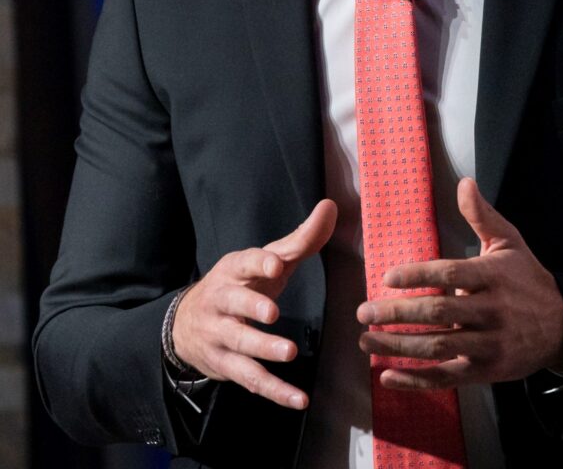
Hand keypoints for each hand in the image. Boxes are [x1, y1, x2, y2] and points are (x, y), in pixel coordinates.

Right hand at [172, 199, 336, 407]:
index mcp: (234, 270)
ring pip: (240, 345)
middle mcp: (222, 301)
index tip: (276, 263)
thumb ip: (301, 239)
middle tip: (273, 312)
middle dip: (252, 306)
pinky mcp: (226, 366)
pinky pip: (251, 380)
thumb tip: (330, 207)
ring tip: (290, 352)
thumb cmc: (241, 284)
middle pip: (234, 303)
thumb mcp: (266, 260)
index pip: (244, 262)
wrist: (187, 325)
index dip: (259, 262)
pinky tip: (299, 400)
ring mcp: (221, 336)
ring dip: (263, 350)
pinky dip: (275, 392)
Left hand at [356, 177, 562, 388]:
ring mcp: (488, 345)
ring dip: (398, 346)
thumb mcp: (509, 241)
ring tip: (366, 340)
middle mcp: (490, 311)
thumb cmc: (527, 279)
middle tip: (364, 311)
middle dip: (397, 313)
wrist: (562, 326)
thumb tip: (464, 183)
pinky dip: (416, 380)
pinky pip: (446, 378)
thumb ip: (482, 215)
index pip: (450, 273)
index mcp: (492, 276)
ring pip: (437, 346)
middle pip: (438, 312)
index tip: (386, 277)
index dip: (417, 275)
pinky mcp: (485, 372)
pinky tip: (388, 376)